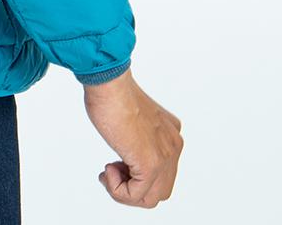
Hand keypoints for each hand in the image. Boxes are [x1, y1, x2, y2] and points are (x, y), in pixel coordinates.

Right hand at [82, 68, 183, 207]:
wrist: (110, 82)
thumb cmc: (112, 93)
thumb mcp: (133, 119)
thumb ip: (138, 137)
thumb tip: (127, 154)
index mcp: (171, 134)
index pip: (162, 174)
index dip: (135, 175)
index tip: (116, 163)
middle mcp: (173, 146)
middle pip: (159, 190)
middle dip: (132, 188)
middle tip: (112, 170)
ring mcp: (164, 157)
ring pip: (150, 199)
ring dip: (124, 192)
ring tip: (109, 172)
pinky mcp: (150, 165)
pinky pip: (135, 195)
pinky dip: (117, 190)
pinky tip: (108, 170)